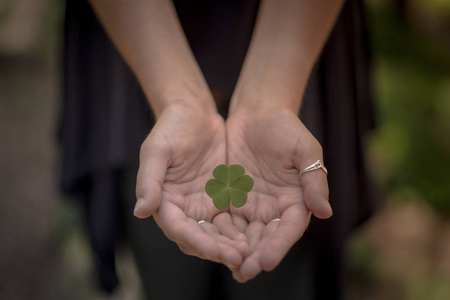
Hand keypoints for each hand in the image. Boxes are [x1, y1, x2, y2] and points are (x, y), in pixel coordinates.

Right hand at [135, 101, 250, 268]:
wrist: (195, 113)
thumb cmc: (172, 127)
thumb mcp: (157, 149)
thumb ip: (149, 180)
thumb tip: (140, 212)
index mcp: (164, 200)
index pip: (178, 229)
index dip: (197, 241)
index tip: (216, 251)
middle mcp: (183, 209)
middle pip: (199, 238)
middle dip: (218, 250)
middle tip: (239, 259)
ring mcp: (203, 205)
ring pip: (216, 235)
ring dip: (231, 247)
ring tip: (251, 254)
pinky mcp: (221, 199)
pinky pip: (231, 221)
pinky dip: (241, 232)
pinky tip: (257, 238)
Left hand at [225, 107, 331, 281]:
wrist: (257, 113)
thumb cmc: (285, 128)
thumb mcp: (304, 148)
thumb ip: (313, 179)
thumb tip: (325, 212)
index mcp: (296, 200)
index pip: (289, 228)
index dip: (279, 246)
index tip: (267, 261)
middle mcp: (275, 208)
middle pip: (266, 238)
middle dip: (256, 256)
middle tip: (244, 272)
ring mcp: (253, 206)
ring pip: (245, 235)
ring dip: (237, 252)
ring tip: (228, 266)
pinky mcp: (232, 200)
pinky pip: (226, 221)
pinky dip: (221, 235)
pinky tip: (211, 246)